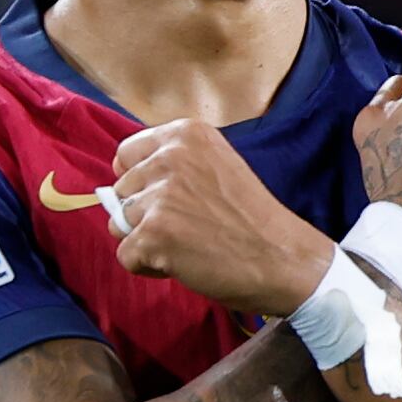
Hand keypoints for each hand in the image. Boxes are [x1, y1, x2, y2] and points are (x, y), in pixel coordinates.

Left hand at [111, 119, 334, 313]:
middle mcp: (170, 157)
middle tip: (188, 226)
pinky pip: (126, 255)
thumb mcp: (217, 167)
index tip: (167, 199)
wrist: (282, 258)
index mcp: (186, 134)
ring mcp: (160, 195)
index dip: (141, 182)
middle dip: (144, 214)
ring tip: (186, 245)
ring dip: (146, 241)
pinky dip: (149, 267)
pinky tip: (184, 263)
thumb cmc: (253, 220)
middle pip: (121, 190)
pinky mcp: (154, 233)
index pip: (127, 153)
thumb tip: (119, 190)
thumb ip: (174, 166)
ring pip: (119, 223)